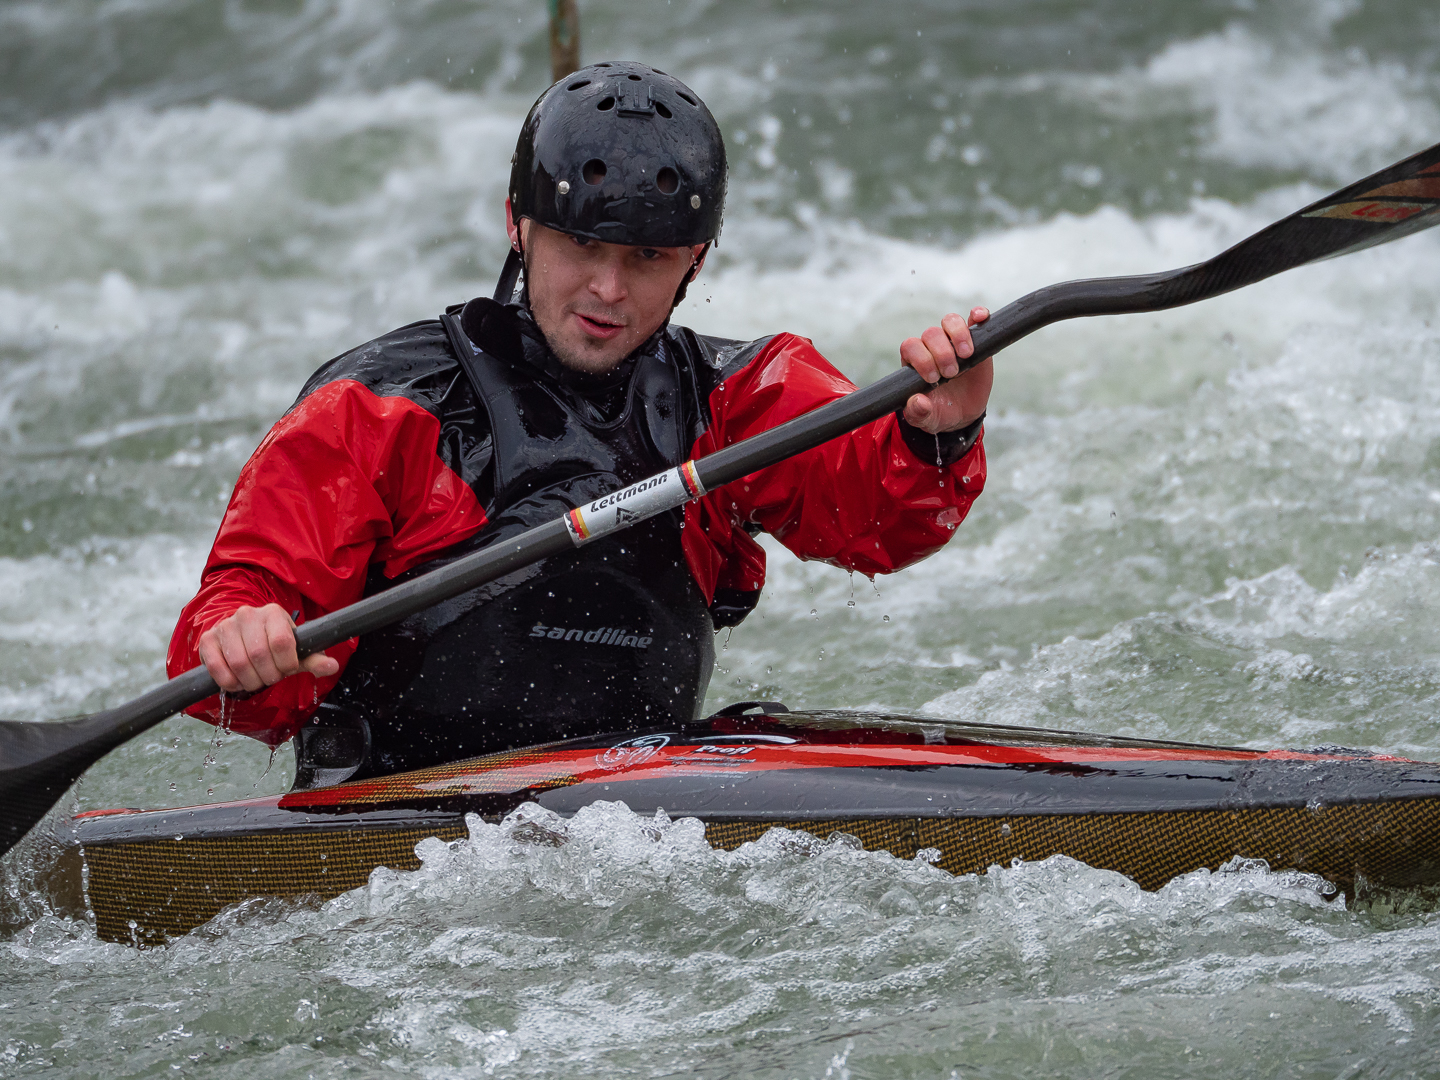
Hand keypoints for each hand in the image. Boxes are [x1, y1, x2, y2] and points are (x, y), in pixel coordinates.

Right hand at [197, 603, 339, 693]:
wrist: (243, 637)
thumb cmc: (274, 645)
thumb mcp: (297, 651)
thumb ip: (314, 659)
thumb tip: (332, 666)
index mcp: (273, 613)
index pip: (282, 642)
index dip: (286, 664)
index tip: (287, 669)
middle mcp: (247, 614)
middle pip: (259, 655)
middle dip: (269, 675)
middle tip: (270, 677)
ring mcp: (225, 626)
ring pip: (239, 664)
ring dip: (250, 681)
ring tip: (256, 679)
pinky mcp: (208, 640)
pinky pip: (217, 668)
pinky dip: (230, 683)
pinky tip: (238, 681)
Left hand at [899, 307, 993, 433]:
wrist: (962, 413)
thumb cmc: (939, 412)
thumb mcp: (927, 419)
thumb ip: (918, 413)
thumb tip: (918, 402)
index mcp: (914, 362)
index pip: (911, 346)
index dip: (921, 358)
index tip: (933, 378)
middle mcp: (931, 347)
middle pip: (931, 333)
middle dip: (941, 353)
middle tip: (951, 373)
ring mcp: (952, 341)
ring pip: (950, 322)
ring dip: (958, 335)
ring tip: (965, 355)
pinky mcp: (975, 340)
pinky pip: (973, 319)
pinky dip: (978, 314)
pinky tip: (981, 318)